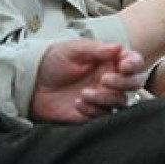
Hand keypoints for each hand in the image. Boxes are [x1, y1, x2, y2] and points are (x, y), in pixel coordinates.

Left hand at [31, 40, 145, 123]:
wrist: (30, 83)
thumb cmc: (51, 61)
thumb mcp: (72, 49)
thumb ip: (96, 49)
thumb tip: (118, 47)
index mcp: (107, 60)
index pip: (132, 62)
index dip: (134, 64)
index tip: (123, 65)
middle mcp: (108, 79)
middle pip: (133, 84)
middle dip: (122, 83)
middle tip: (104, 79)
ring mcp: (101, 97)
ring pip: (121, 102)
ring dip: (105, 98)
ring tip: (84, 93)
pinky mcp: (92, 114)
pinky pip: (104, 116)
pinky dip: (94, 110)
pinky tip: (78, 103)